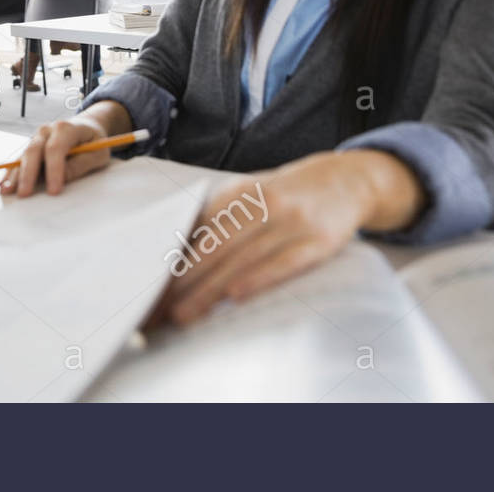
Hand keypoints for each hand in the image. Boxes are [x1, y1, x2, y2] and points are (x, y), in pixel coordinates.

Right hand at [1, 115, 111, 196]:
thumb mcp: (98, 153)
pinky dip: (11, 173)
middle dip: (28, 173)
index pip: (56, 149)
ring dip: (14, 174)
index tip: (54, 191)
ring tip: (7, 191)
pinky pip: (20, 160)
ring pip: (23, 156)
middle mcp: (47, 130)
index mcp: (66, 128)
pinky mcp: (32, 147)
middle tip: (24, 194)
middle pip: (34, 151)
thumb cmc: (94, 142)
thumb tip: (63, 178)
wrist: (87, 127)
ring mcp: (37, 138)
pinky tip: (4, 184)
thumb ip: (82, 164)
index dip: (53, 170)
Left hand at [159, 150, 422, 323]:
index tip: (148, 291)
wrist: (345, 179)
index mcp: (238, 193)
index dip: (171, 263)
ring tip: (184, 315)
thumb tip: (176, 259)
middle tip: (156, 312)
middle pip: (214, 248)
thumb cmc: (286, 196)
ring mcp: (292, 221)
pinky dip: (259, 278)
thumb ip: (218, 221)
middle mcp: (263, 204)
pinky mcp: (319, 240)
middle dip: (182, 282)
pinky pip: (285, 263)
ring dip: (210, 289)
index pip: (196, 232)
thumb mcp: (251, 196)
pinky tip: (236, 296)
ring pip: (243, 258)